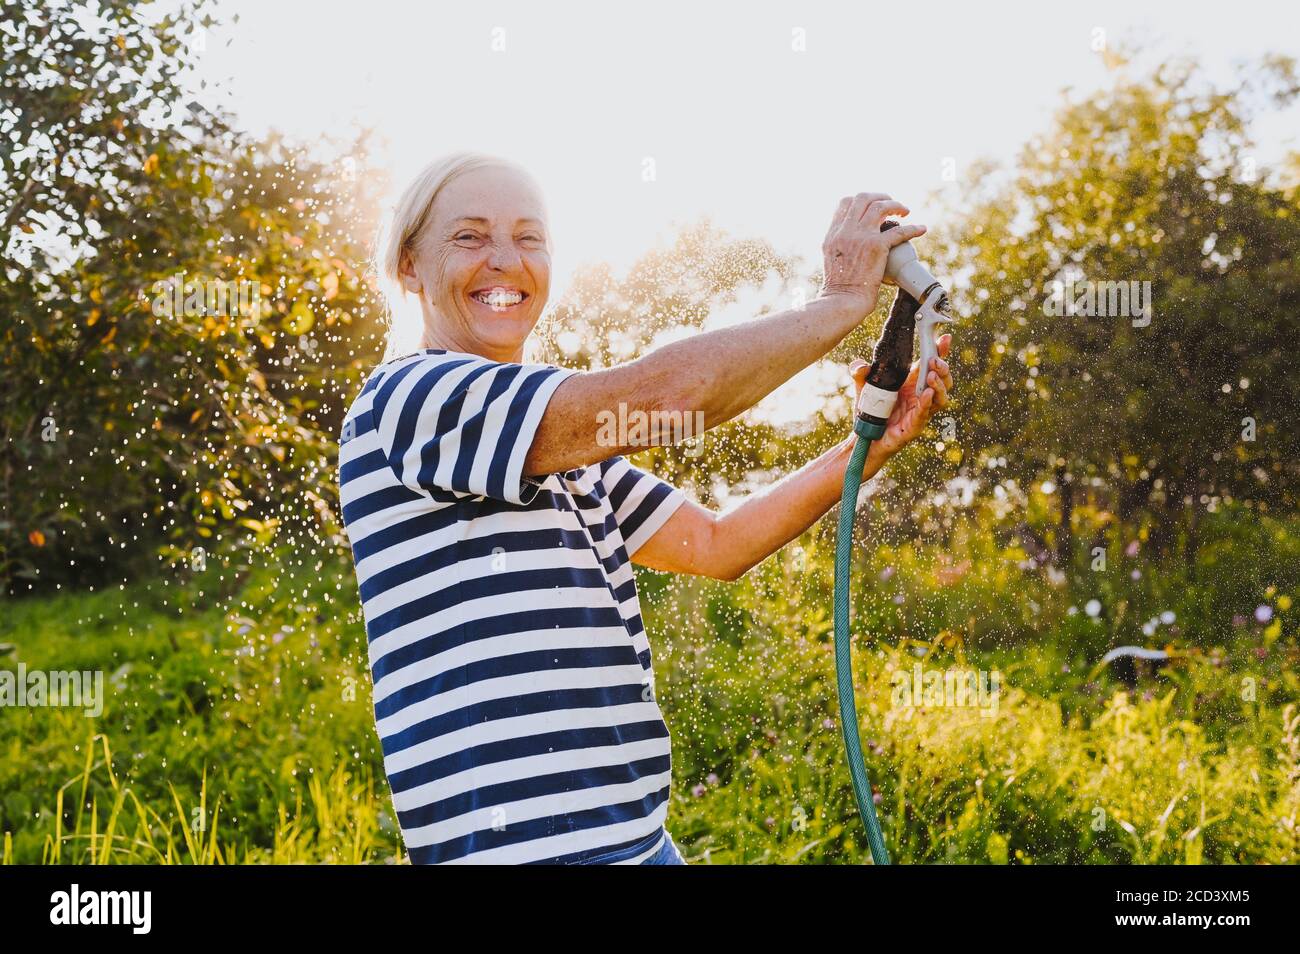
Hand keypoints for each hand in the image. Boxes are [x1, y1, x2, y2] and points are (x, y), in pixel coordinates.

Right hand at [819, 193, 926, 314]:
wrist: (843, 301)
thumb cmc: (839, 287)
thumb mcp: (830, 258)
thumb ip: (840, 243)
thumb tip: (851, 238)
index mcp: (833, 234)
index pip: (845, 203)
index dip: (862, 200)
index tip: (873, 206)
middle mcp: (845, 231)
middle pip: (863, 198)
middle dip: (881, 196)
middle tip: (892, 204)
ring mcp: (861, 237)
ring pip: (881, 207)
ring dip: (896, 205)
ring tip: (905, 212)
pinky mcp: (876, 246)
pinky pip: (899, 230)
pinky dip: (913, 228)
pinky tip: (921, 229)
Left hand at [849, 332, 952, 466]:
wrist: (865, 437)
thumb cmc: (870, 411)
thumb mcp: (863, 387)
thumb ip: (860, 373)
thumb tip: (860, 365)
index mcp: (912, 383)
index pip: (930, 364)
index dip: (940, 351)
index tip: (945, 338)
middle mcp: (920, 396)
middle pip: (943, 380)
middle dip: (943, 368)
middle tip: (934, 360)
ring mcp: (920, 411)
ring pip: (941, 397)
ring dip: (939, 385)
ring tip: (931, 375)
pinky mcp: (915, 426)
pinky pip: (924, 413)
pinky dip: (927, 402)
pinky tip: (926, 393)